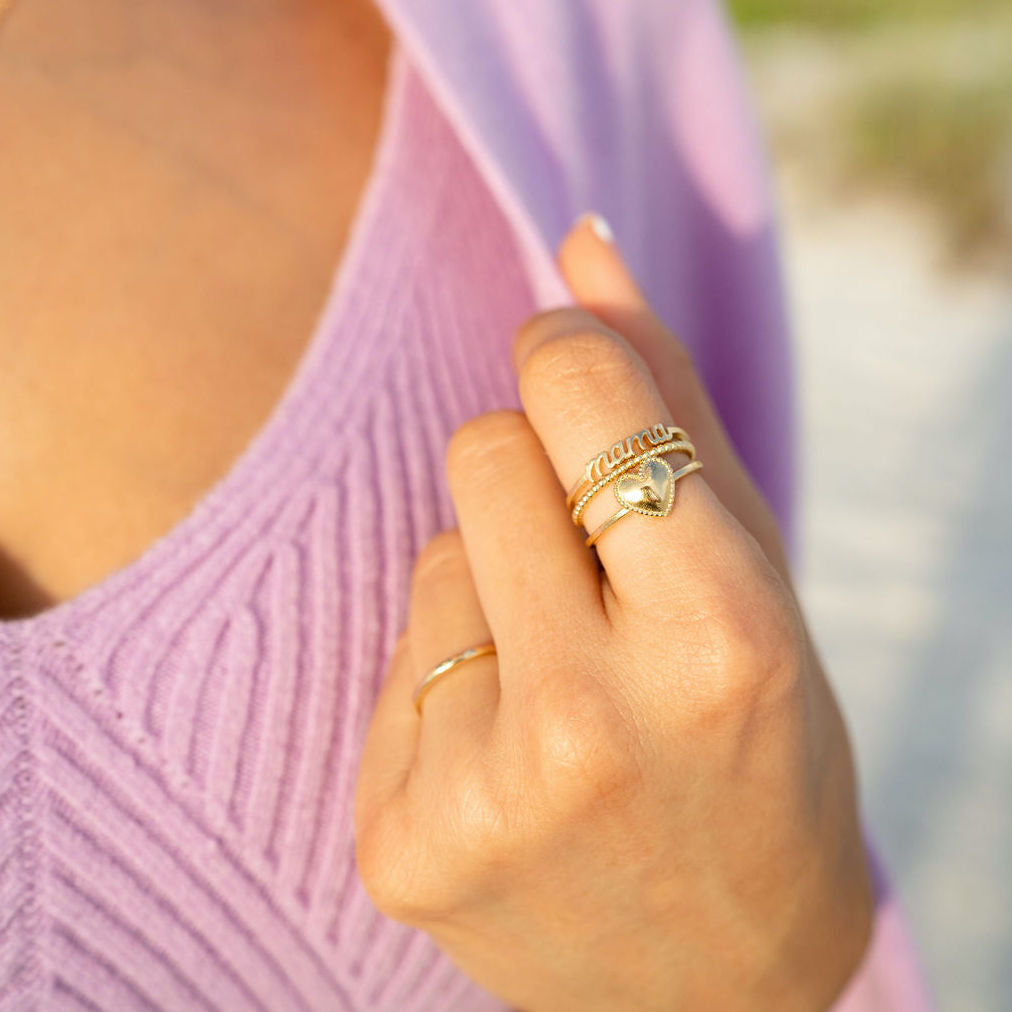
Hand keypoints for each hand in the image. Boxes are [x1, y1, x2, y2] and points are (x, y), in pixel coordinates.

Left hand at [353, 215, 872, 1011]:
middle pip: (478, 451)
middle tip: (591, 558)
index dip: (568, 357)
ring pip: (432, 553)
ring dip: (492, 583)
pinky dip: (448, 676)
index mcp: (717, 641)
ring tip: (564, 681)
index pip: (579, 392)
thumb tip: (578, 236)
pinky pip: (393, 660)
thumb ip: (667, 396)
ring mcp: (481, 794)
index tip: (572, 371)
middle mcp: (590, 722)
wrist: (712, 984)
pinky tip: (511, 752)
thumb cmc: (755, 749)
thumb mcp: (753, 576)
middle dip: (529, 468)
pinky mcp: (398, 845)